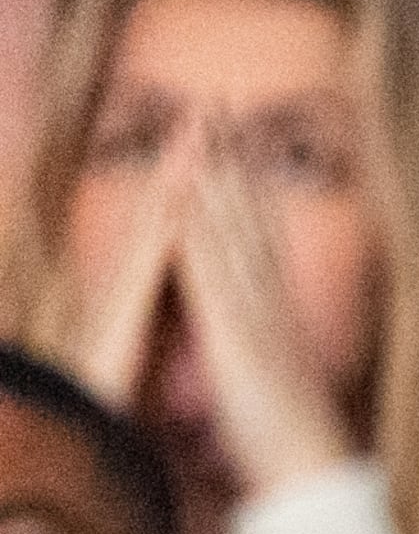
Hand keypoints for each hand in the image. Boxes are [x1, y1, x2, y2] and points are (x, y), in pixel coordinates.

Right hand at [70, 121, 195, 414]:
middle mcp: (137, 275)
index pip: (180, 220)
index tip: (221, 140)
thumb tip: (168, 291)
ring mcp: (126, 288)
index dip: (199, 180)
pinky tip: (177, 197)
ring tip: (195, 128)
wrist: (83, 426)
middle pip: (167, 204)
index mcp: (151, 282)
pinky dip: (164, 228)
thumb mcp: (146, 338)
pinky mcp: (124, 309)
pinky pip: (147, 263)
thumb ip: (156, 309)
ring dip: (174, 174)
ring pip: (156, 219)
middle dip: (186, 156)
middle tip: (208, 107)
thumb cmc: (113, 391)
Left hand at [172, 141, 355, 494]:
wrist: (311, 474)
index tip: (238, 145)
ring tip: (206, 125)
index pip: (259, 240)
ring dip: (219, 174)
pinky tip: (187, 191)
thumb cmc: (292, 443)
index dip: (248, 188)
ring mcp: (255, 314)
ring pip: (234, 229)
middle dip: (235, 160)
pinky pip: (214, 269)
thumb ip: (268, 355)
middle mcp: (269, 305)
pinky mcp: (236, 333)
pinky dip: (202, 227)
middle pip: (250, 218)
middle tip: (224, 106)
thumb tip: (266, 347)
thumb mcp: (276, 387)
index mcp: (275, 317)